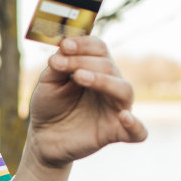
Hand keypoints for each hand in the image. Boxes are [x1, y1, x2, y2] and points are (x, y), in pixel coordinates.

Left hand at [26, 36, 146, 168]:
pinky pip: (137, 132)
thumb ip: (58, 65)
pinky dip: (136, 125)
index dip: (84, 44)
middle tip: (60, 64)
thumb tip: (64, 47)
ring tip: (79, 76)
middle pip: (109, 66)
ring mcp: (116, 109)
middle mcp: (111, 86)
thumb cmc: (50, 105)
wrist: (43, 136)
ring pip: (124, 90)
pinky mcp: (115, 132)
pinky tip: (124, 117)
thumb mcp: (49, 81)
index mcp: (96, 69)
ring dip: (103, 80)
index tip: (64, 45)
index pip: (99, 49)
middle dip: (84, 61)